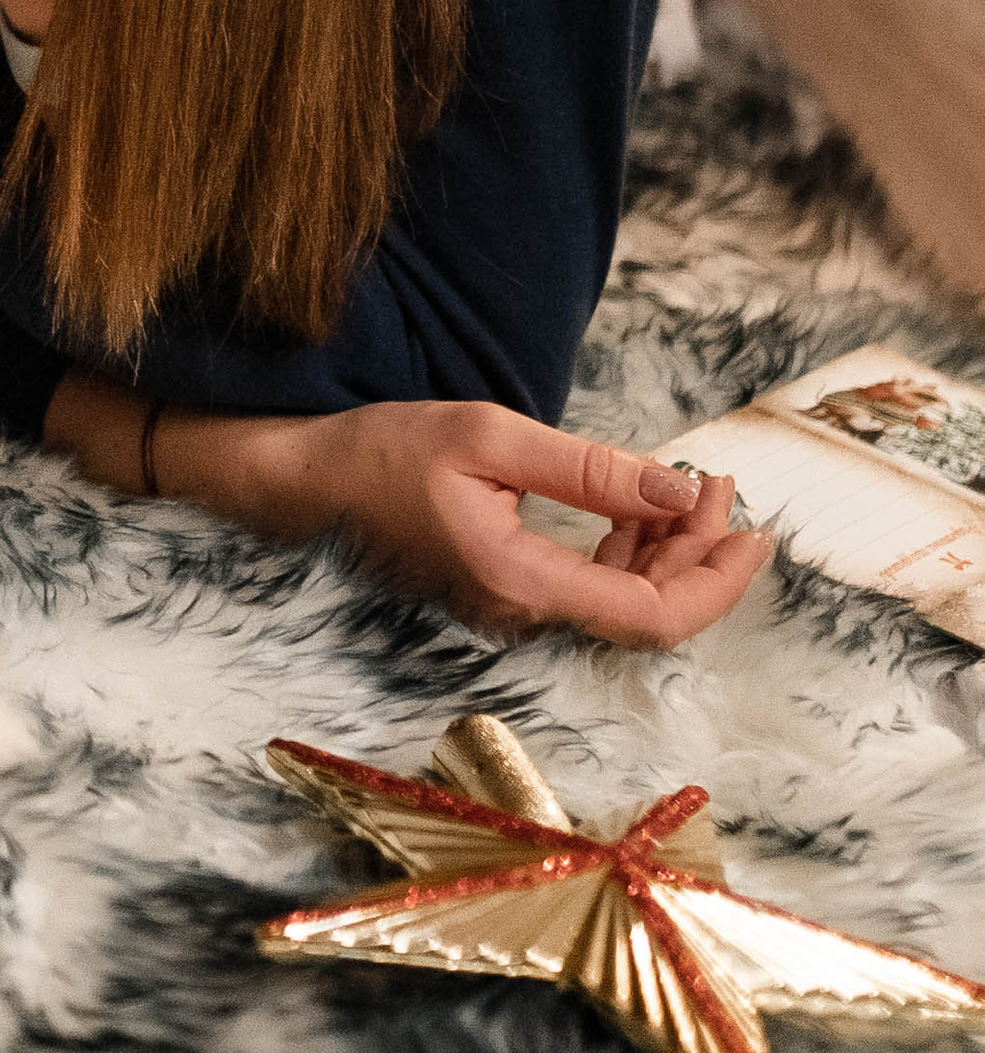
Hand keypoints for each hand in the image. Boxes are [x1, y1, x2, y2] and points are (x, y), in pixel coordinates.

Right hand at [47, 374, 771, 648]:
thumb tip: (680, 490)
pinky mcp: (501, 590)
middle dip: (701, 554)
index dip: (716, 582)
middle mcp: (520, 613)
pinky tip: (637, 507)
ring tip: (693, 487)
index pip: (653, 616)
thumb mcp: (489, 436)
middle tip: (725, 488)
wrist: (298, 482)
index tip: (754, 530)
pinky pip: (587, 588)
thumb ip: (589, 469)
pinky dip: (628, 551)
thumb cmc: (378, 452)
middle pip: (647, 615)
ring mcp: (509, 608)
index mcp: (521, 583)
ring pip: (620, 603)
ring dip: (668, 550)